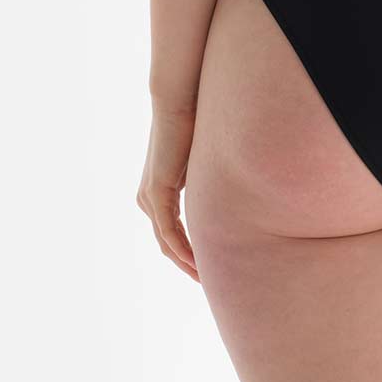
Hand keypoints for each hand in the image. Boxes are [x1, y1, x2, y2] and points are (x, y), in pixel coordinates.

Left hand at [136, 104, 198, 280]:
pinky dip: (182, 250)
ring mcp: (149, 196)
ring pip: (166, 242)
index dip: (190, 251)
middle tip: (209, 282)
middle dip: (187, 264)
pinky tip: (196, 263)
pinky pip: (168, 231)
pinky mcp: (155, 192)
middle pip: (167, 243)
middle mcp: (148, 197)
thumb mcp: (205, 159)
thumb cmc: (195, 121)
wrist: (178, 99)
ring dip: (186, 262)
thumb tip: (233, 186)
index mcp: (159, 190)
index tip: (210, 266)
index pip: (172, 231)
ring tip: (206, 280)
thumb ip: (211, 178)